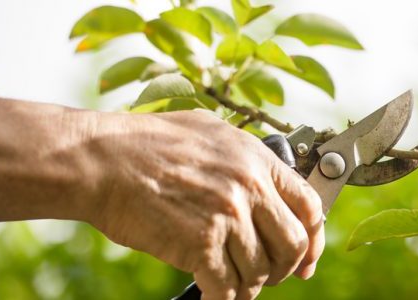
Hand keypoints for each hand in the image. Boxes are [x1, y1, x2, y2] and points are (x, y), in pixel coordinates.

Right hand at [87, 110, 324, 299]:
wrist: (104, 159)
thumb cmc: (149, 143)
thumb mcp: (211, 133)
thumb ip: (246, 159)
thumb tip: (268, 187)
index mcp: (257, 159)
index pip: (309, 206)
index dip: (314, 239)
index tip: (307, 258)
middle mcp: (249, 187)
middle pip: (293, 244)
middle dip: (285, 268)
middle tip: (269, 275)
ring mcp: (227, 216)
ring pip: (261, 271)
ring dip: (250, 285)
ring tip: (233, 283)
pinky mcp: (200, 245)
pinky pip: (228, 288)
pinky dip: (224, 299)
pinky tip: (214, 294)